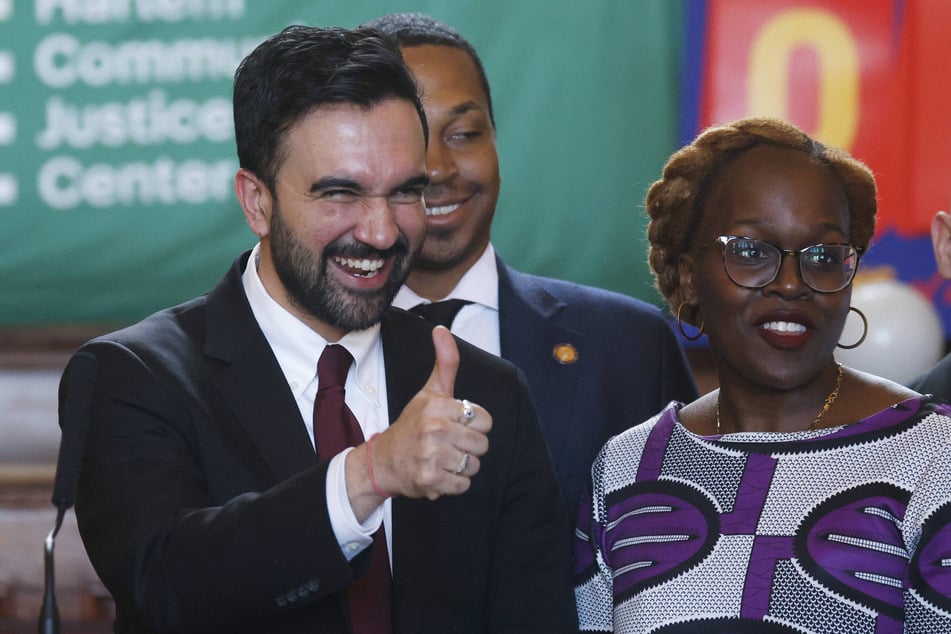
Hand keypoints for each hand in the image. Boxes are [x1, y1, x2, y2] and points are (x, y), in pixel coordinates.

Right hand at [346, 327, 491, 516]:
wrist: (383, 461)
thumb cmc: (412, 424)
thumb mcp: (430, 391)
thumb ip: (444, 362)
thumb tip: (441, 330)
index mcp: (439, 405)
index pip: (485, 420)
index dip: (473, 425)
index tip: (455, 425)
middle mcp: (435, 429)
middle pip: (482, 444)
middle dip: (469, 447)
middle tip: (447, 444)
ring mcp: (432, 455)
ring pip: (474, 465)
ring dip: (461, 467)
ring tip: (443, 459)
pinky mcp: (430, 479)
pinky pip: (463, 485)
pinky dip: (453, 484)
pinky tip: (438, 473)